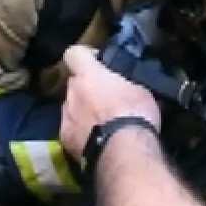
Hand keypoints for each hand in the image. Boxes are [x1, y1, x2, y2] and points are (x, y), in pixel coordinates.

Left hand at [60, 45, 161, 159]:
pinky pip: (71, 130)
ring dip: (82, 111)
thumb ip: (125, 83)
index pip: (74, 53)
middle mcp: (72, 93)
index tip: (98, 63)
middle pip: (74, 84)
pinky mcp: (65, 139)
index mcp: (89, 75)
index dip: (85, 57)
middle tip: (105, 98)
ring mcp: (66, 117)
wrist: (123, 152)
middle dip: (86, 89)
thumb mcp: (140, 90)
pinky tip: (96, 140)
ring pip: (70, 108)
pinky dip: (80, 133)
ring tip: (101, 124)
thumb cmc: (135, 115)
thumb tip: (126, 86)